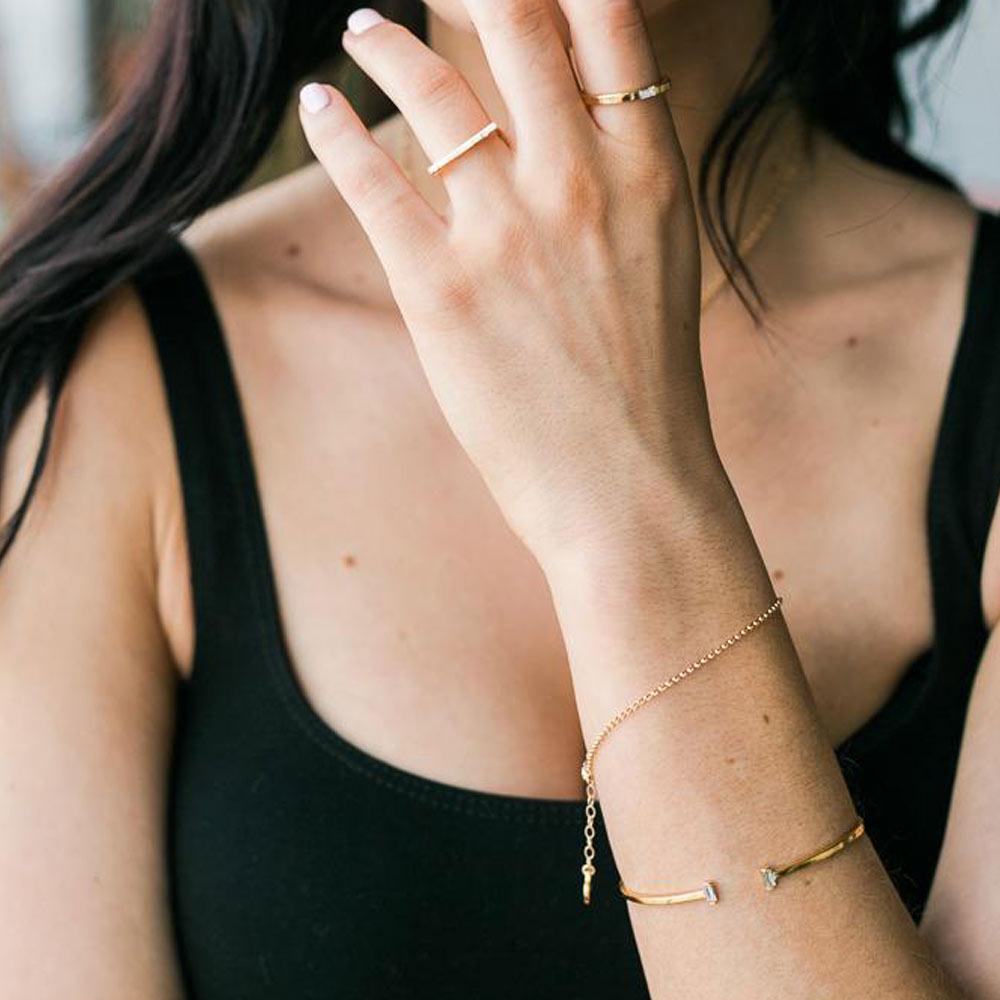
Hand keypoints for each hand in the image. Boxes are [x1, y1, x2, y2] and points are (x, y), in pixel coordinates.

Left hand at [299, 1, 715, 560]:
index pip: (605, 19)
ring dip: (387, 42)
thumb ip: (617, 183)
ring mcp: (508, 230)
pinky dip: (336, 130)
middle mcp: (580, 179)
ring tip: (363, 29)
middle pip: (518, 21)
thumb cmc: (648, 386)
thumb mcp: (659, 261)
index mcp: (648, 170)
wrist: (628, 487)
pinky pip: (374, 179)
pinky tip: (320, 103)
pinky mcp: (442, 288)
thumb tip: (564, 131)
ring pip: (435, 85)